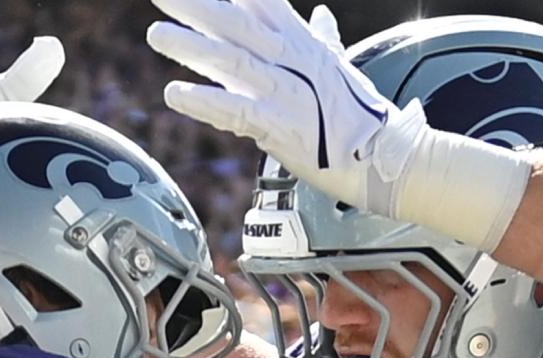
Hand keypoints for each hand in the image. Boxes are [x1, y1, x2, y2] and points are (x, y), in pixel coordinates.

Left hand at [148, 0, 423, 213]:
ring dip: (191, 47)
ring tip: (157, 35)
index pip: (261, 2)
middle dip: (196, 6)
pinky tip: (175, 94)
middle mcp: (292, 59)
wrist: (385, 157)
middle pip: (236, 24)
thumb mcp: (339, 67)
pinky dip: (205, 101)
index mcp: (302, 41)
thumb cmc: (362, 114)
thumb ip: (322, 38)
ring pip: (232, 61)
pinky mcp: (280, 126)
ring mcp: (286, 92)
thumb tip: (320, 14)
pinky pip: (235, 110)